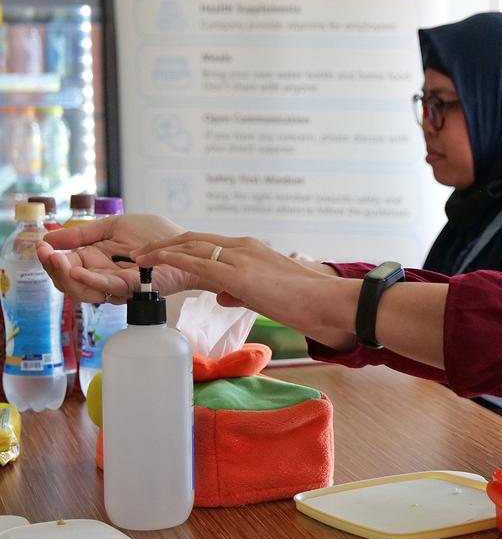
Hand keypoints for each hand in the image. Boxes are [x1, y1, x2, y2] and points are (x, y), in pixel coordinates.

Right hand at [37, 214, 197, 304]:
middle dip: (54, 269)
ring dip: (66, 275)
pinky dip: (90, 280)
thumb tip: (48, 237)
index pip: (65, 267)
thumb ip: (82, 234)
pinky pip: (109, 287)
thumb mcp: (112, 227)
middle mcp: (103, 276)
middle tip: (46, 253)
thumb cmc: (154, 234)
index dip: (50, 259)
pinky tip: (76, 271)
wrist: (184, 241)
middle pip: (69, 283)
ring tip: (56, 259)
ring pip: (84, 290)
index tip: (40, 246)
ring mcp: (117, 284)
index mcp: (95, 261)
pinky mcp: (134, 286)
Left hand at [132, 232, 349, 333]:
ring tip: (138, 257)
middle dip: (163, 244)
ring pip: (190, 246)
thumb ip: (243, 292)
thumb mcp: (268, 294)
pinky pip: (196, 262)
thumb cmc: (306, 300)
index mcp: (251, 249)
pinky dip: (171, 259)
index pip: (208, 242)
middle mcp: (243, 247)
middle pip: (193, 238)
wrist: (326, 300)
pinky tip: (153, 262)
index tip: (162, 252)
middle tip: (140, 252)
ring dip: (160, 250)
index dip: (181, 246)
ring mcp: (240, 257)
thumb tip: (224, 297)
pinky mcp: (237, 273)